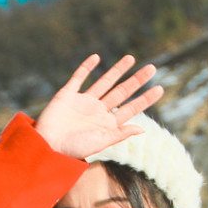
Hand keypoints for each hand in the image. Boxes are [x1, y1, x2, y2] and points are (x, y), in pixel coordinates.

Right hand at [34, 54, 163, 158]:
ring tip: (131, 58)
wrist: (48, 145)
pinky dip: (86, 67)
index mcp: (107, 123)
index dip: (145, 98)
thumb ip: (120, 134)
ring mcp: (83, 102)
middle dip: (136, 80)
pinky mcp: (68, 95)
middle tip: (152, 68)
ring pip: (104, 82)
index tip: (160, 88)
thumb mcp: (100, 142)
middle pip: (121, 92)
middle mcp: (98, 111)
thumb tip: (142, 129)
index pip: (130, 108)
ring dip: (117, 70)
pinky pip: (79, 78)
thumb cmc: (73, 149)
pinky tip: (97, 58)